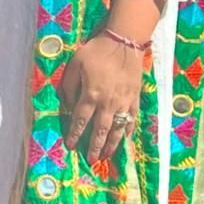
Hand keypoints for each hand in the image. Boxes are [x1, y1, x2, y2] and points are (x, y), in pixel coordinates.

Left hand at [61, 34, 141, 164]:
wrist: (124, 42)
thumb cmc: (96, 52)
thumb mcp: (75, 65)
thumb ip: (69, 87)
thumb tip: (68, 107)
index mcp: (90, 95)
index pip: (80, 120)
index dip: (75, 134)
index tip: (70, 146)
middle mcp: (107, 103)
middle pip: (100, 130)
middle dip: (94, 146)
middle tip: (91, 160)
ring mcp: (123, 103)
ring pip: (117, 129)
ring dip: (111, 144)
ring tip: (106, 156)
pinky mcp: (135, 99)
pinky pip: (132, 119)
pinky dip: (128, 131)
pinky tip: (125, 139)